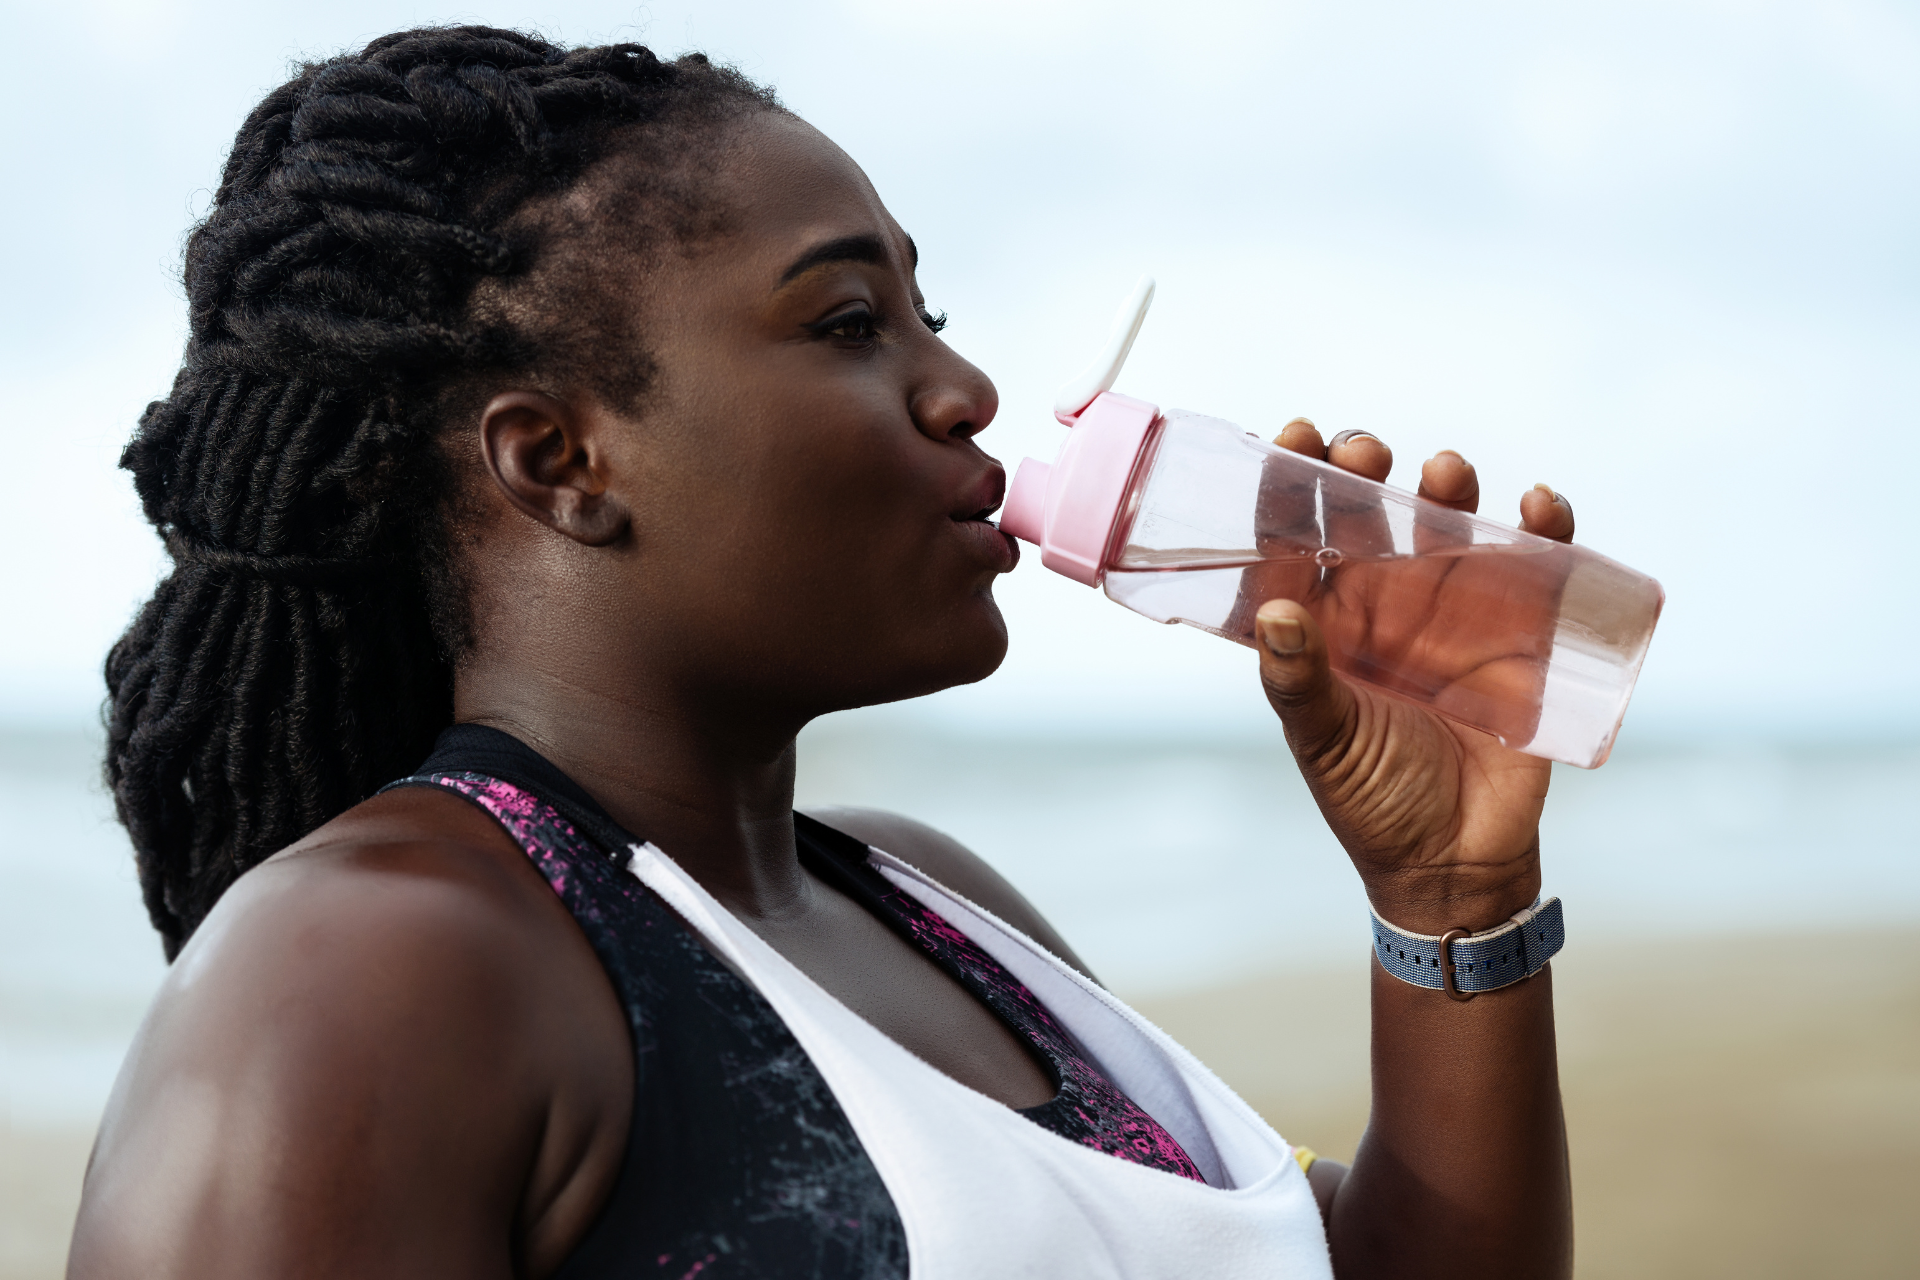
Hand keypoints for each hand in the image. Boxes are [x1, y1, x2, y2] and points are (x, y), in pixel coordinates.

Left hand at [1252, 421, 1575, 932]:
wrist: (1457, 864)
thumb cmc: (1374, 802)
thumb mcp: (1326, 743)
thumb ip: (1298, 682)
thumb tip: (1274, 615)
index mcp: (1325, 622)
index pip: (1298, 536)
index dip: (1290, 483)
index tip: (1292, 435)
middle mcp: (1385, 605)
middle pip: (1372, 515)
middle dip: (1365, 473)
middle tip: (1363, 452)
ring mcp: (1455, 613)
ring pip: (1450, 526)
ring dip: (1449, 489)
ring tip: (1445, 471)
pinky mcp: (1522, 633)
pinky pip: (1538, 565)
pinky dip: (1544, 527)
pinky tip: (1539, 505)